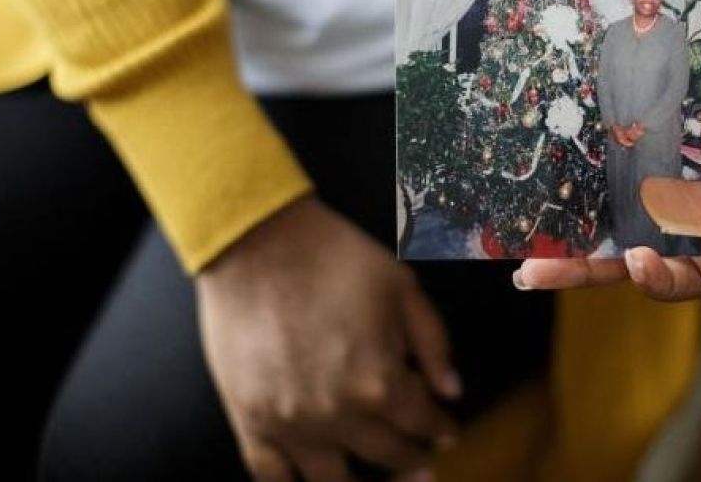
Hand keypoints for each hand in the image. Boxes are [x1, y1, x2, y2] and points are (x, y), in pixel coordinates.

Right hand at [196, 196, 460, 481]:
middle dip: (411, 460)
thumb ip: (433, 344)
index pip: (422, 421)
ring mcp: (289, 423)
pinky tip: (313, 480)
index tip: (446, 431)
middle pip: (385, 455)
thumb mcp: (402, 288)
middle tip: (422, 463)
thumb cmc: (331, 257)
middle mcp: (337, 414)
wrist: (255, 243)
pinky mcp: (249, 420)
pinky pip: (271, 477)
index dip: (439, 427)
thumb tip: (451, 390)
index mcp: (380, 382)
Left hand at [516, 0, 700, 299]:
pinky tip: (544, 163)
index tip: (632, 259)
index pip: (697, 265)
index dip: (663, 276)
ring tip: (524, 230)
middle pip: (641, 238)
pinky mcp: (653, 110)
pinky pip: (614, 141)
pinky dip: (584, 156)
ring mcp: (674, 146)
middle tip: (534, 271)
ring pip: (619, 196)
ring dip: (576, 214)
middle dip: (591, 262)